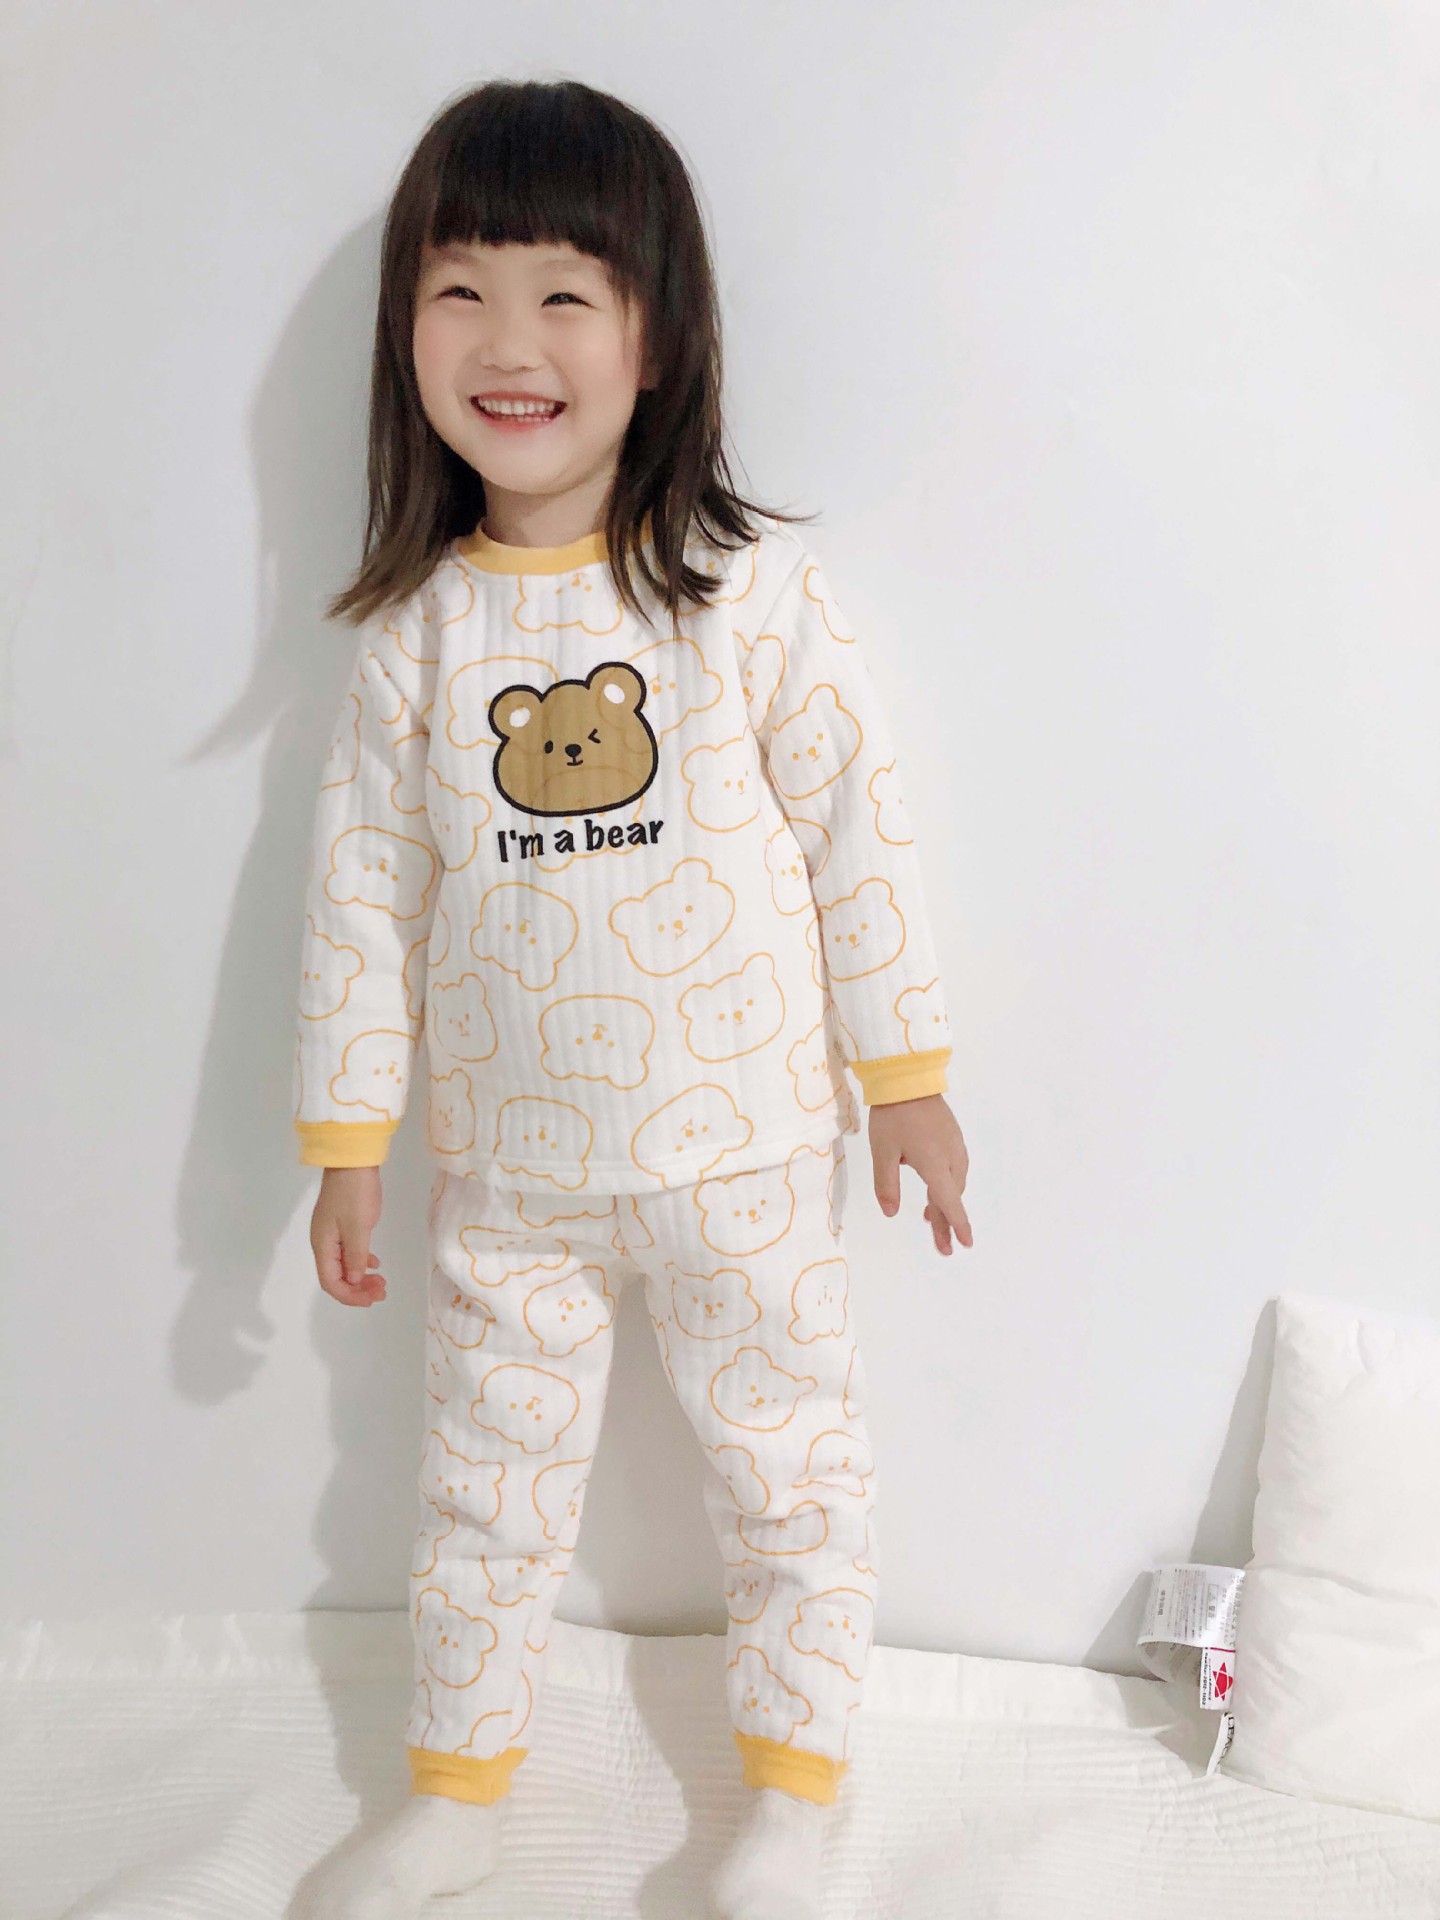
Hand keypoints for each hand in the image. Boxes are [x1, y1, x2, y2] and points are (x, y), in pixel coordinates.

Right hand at [310, 1166, 387, 1305]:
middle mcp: (323, 1242)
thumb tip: (354, 1280)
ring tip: (382, 1281)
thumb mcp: (358, 1228)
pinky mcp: (341, 1223)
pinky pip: (348, 1251)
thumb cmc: (355, 1194)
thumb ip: (356, 1257)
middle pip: (336, 1276)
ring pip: (344, 1265)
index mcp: (323, 1246)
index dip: (350, 1296)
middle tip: (382, 1290)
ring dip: (361, 1277)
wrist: (352, 1159)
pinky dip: (361, 1260)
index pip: (330, 1282)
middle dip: (358, 1289)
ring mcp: (332, 1232)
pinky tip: (375, 1263)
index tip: (372, 1299)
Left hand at [868, 1093, 972, 1254]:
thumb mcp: (882, 1152)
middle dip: (947, 1222)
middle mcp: (950, 1158)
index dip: (956, 1225)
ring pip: (954, 1183)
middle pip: (951, 1197)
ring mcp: (954, 1146)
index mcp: (934, 1165)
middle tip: (945, 1247)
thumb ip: (886, 1185)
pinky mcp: (953, 1136)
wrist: (908, 1079)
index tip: (965, 1243)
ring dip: (945, 1203)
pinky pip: (954, 1168)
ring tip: (930, 1219)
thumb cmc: (893, 1116)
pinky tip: (935, 1187)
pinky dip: (947, 1185)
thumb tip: (891, 1213)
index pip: (949, 1203)